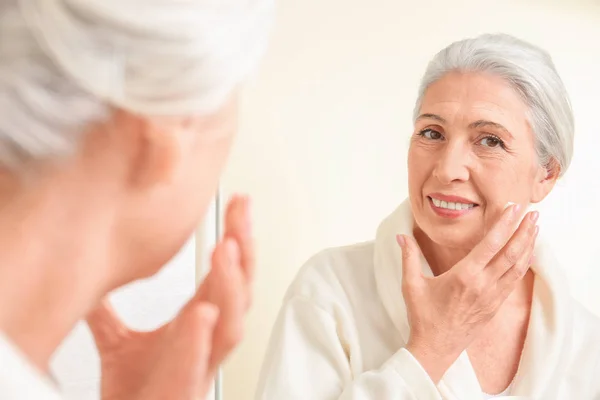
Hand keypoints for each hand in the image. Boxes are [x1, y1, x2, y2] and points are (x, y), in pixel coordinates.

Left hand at [86, 195, 253, 399]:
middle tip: (242, 211)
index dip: (237, 237)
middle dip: (245, 249)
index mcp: (199, 322)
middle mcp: (207, 339)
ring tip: (226, 249)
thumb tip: (89, 276)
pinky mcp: (183, 391)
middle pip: (240, 290)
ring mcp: (200, 365)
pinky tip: (202, 312)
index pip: (227, 273)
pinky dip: (199, 339)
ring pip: (231, 325)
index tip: (238, 203)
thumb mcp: (120, 342)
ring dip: (231, 286)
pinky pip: (196, 366)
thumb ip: (109, 310)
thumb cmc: (137, 391)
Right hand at [398, 204, 537, 381]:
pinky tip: (526, 255)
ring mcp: (492, 297)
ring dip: (528, 246)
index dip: (504, 224)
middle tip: (533, 213)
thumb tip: (401, 236)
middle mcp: (483, 285)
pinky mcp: (495, 306)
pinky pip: (513, 281)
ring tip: (535, 229)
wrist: (436, 349)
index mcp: (464, 276)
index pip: (490, 244)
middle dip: (523, 231)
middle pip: (511, 253)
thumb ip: (409, 257)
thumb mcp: (411, 285)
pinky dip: (523, 264)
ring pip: (517, 267)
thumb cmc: (423, 316)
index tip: (513, 208)